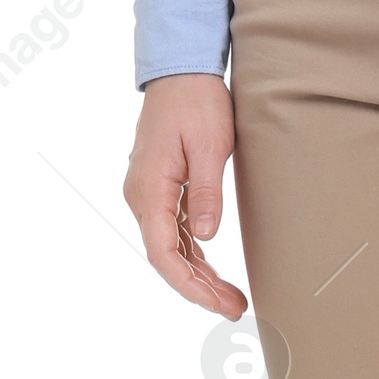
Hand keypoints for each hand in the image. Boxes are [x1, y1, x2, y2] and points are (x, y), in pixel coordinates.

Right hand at [123, 72, 246, 316]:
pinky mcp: (161, 189)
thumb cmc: (196, 103)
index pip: (163, 253)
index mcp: (149, 189)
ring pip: (170, 247)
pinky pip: (173, 231)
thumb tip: (204, 236)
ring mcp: (149, 194)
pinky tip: (212, 271)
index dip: (189, 285)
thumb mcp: (208, 146)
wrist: (181, 70)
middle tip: (236, 308)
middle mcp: (142, 197)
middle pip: (166, 256)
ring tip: (231, 298)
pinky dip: (193, 253)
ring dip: (198, 274)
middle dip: (199, 288)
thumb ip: (205, 192)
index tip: (216, 304)